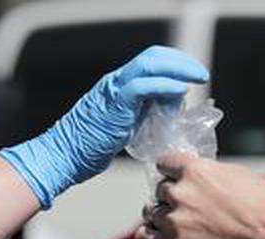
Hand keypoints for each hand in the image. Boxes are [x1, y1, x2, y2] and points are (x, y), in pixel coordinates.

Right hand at [0, 45, 207, 207]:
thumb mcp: (127, 127)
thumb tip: (173, 110)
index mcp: (120, 85)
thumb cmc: (91, 147)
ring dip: (179, 69)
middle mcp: (116, 81)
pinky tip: (179, 91)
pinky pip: (143, 86)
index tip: (193, 74)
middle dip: (182, 62)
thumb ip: (148, 114)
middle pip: (154, 56)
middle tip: (200, 73)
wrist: (64, 156)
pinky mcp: (115, 102)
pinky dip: (165, 85)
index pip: (152, 61)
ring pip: (150, 64)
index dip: (175, 63)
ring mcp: (114, 89)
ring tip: (196, 78)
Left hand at [137, 153, 264, 238]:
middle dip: (171, 198)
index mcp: (197, 171)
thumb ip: (212, 174)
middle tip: (186, 209)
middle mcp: (181, 193)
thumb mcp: (241, 177)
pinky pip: (145, 237)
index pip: (165, 162)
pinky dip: (151, 236)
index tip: (173, 177)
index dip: (171, 171)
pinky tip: (161, 238)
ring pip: (151, 213)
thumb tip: (202, 177)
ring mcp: (174, 221)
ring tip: (177, 226)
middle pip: (160, 190)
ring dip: (161, 218)